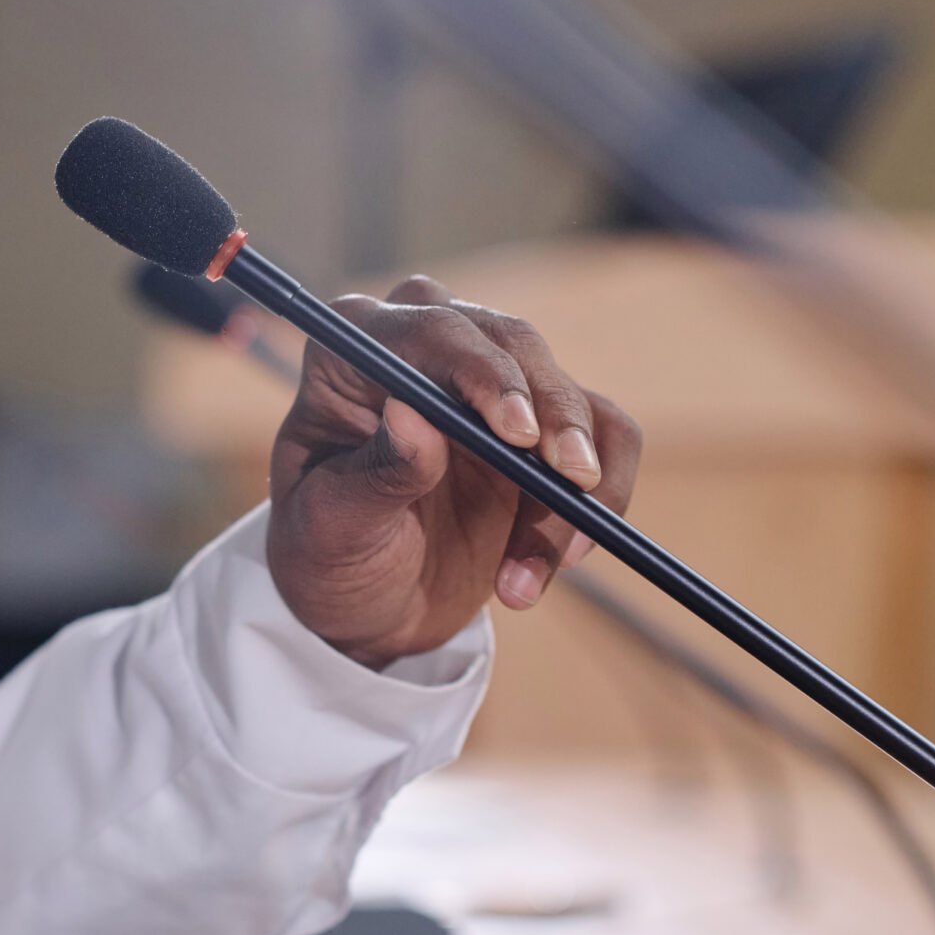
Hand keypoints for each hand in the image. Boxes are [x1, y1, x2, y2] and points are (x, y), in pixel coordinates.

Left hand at [264, 276, 641, 668]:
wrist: (366, 602)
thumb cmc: (327, 556)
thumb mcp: (332, 528)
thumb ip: (374, 475)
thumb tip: (411, 414)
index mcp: (355, 351)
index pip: (429, 332)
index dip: (481, 372)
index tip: (518, 432)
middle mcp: (427, 347)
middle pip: (513, 345)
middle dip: (553, 414)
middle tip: (572, 480)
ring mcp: (490, 382)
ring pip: (567, 396)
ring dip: (574, 483)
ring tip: (535, 571)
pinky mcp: (544, 425)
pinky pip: (607, 437)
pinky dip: (604, 498)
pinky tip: (564, 560)